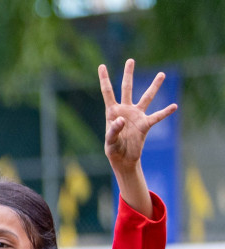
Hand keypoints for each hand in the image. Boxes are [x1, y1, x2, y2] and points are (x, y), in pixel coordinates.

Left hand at [101, 60, 176, 174]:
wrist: (124, 159)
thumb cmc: (113, 150)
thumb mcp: (110, 143)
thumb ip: (113, 131)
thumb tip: (121, 120)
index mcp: (112, 112)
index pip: (108, 92)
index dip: (104, 79)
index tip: (101, 66)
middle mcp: (125, 110)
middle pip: (127, 88)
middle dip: (128, 74)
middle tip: (130, 60)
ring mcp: (137, 115)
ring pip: (146, 97)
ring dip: (154, 86)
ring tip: (161, 74)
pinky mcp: (146, 124)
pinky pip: (157, 116)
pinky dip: (165, 112)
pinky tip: (174, 106)